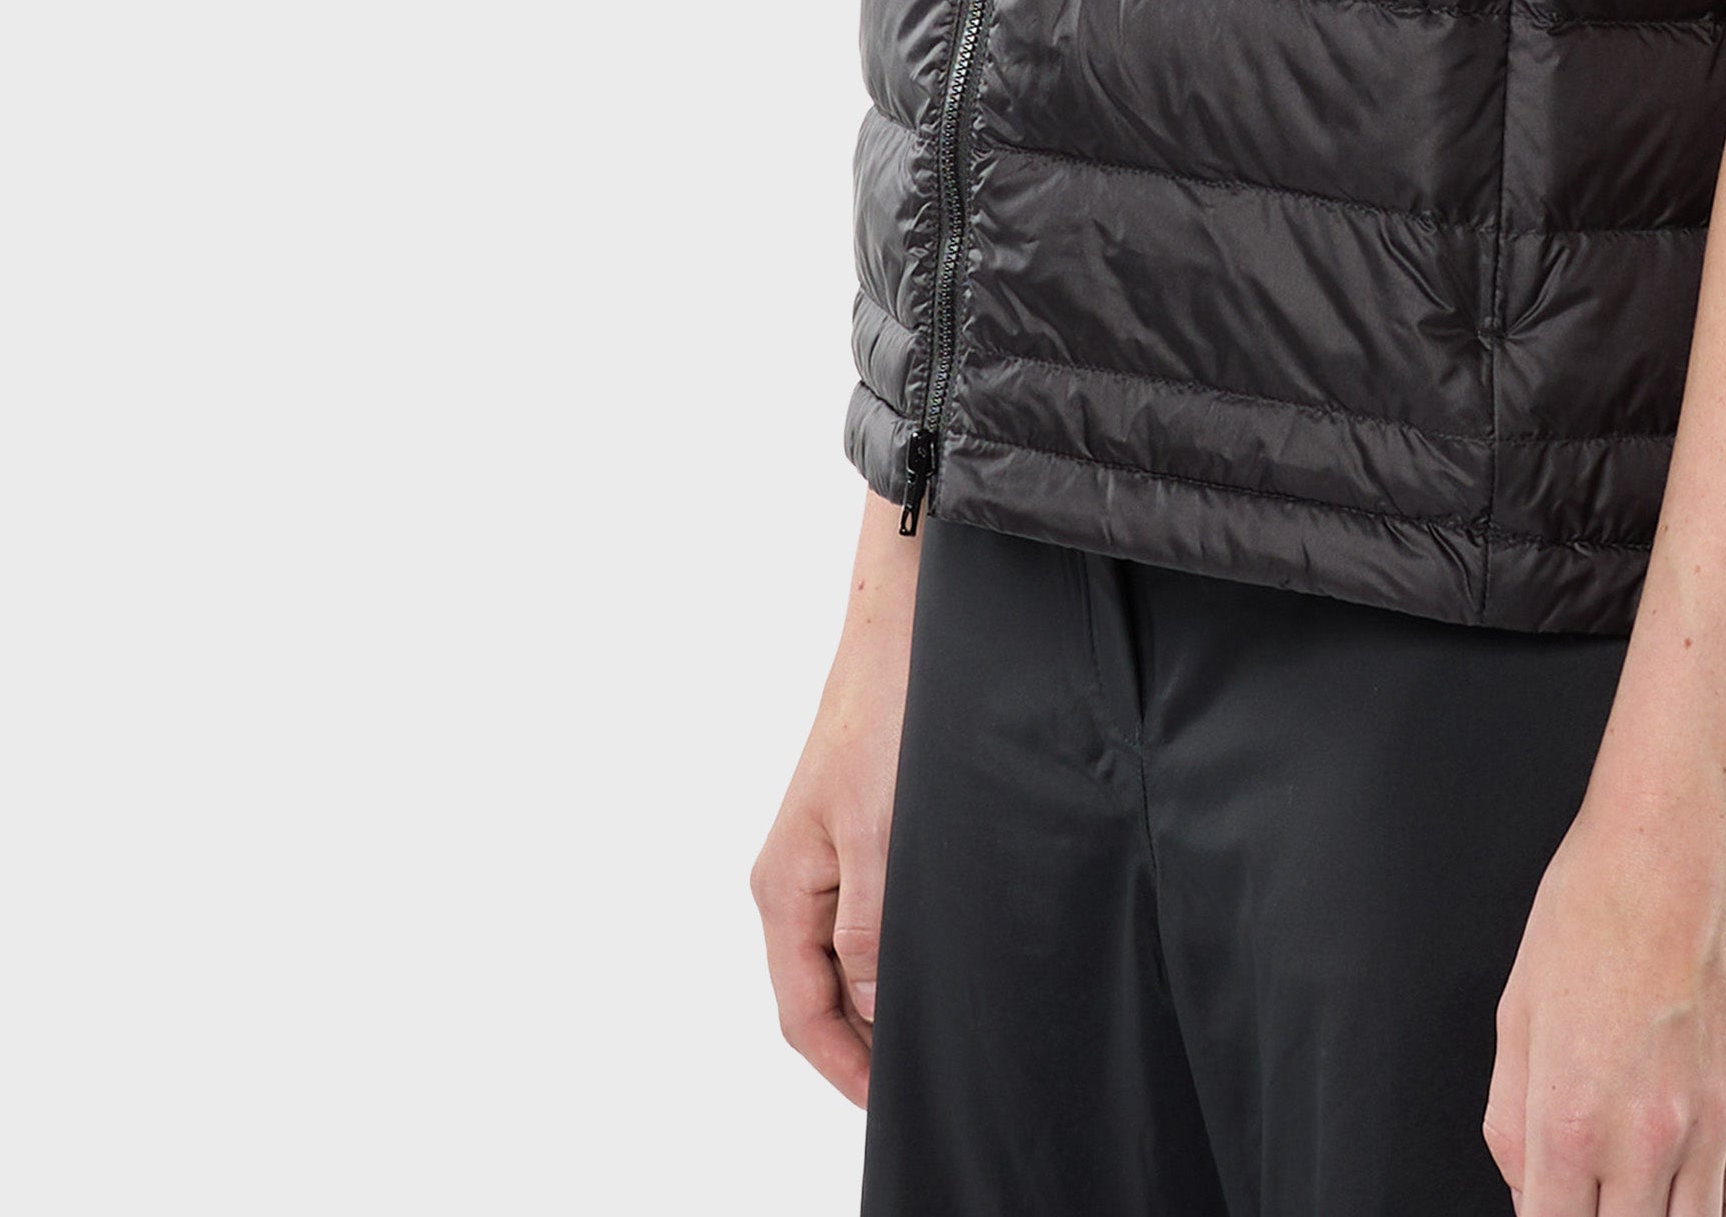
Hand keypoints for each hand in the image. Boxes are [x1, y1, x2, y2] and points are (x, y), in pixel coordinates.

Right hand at [749, 496, 920, 1103]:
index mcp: (783, 886)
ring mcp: (826, 848)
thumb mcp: (884, 831)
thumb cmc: (888, 710)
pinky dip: (897, 943)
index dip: (845, 1068)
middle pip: (819, 990)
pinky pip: (870, 908)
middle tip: (929, 1075)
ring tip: (942, 1023)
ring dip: (884, 992)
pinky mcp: (860, 821)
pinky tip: (940, 948)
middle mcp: (796, 875)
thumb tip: (873, 1011)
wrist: (906, 618)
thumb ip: (872, 928)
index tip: (892, 1105)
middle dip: (864, 1041)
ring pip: (848, 950)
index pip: (802, 1011)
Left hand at [1483, 747, 1725, 1215]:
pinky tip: (1681, 1184)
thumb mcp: (1518, 1009)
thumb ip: (1513, 1119)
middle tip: (1592, 1193)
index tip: (1552, 1203)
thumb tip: (1528, 1183)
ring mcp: (1712, 1126)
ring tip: (1633, 1190)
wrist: (1689, 838)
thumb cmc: (1596, 903)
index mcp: (1570, 1122)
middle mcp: (1647, 1140)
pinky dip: (1705, 1206)